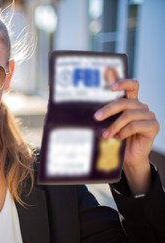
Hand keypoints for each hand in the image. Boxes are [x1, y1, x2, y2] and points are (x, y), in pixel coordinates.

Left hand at [94, 79, 158, 193]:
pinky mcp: (153, 126)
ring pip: (129, 115)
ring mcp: (149, 116)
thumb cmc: (118, 139)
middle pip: (125, 102)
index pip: (132, 86)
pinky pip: (136, 125)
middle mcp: (141, 107)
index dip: (123, 83)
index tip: (110, 87)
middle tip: (96, 117)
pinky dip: (124, 132)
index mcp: (132, 103)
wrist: (129, 157)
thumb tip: (92, 111)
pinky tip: (118, 138)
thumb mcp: (109, 124)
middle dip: (108, 109)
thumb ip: (105, 115)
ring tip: (106, 135)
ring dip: (114, 126)